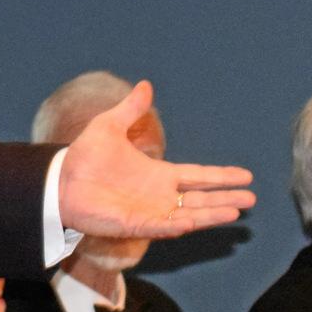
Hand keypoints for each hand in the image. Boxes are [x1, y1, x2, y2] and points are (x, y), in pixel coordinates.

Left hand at [57, 80, 253, 238]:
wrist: (59, 180)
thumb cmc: (84, 157)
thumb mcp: (109, 127)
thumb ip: (130, 110)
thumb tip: (146, 85)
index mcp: (158, 174)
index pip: (197, 176)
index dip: (221, 176)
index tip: (246, 176)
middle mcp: (158, 195)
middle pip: (201, 199)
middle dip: (226, 199)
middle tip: (252, 199)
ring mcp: (148, 211)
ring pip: (188, 214)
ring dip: (211, 214)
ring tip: (236, 211)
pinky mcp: (133, 224)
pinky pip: (161, 226)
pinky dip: (179, 224)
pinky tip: (197, 221)